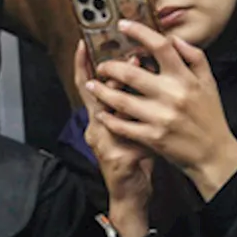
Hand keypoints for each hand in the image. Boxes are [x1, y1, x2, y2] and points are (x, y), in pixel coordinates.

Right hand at [74, 41, 154, 216]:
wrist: (131, 195)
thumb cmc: (133, 157)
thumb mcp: (129, 125)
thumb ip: (130, 101)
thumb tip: (141, 69)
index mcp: (99, 117)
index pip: (87, 85)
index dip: (83, 64)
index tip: (85, 41)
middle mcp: (95, 127)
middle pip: (92, 94)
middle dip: (107, 70)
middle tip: (125, 54)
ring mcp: (104, 143)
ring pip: (108, 111)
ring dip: (122, 90)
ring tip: (137, 70)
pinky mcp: (117, 158)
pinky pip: (127, 134)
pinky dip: (139, 119)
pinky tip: (152, 110)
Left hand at [85, 22, 236, 200]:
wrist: (214, 154)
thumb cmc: (210, 117)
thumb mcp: (209, 83)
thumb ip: (194, 57)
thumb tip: (174, 39)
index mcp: (185, 78)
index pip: (160, 47)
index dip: (139, 32)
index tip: (123, 25)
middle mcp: (172, 95)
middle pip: (132, 72)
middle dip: (110, 67)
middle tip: (102, 65)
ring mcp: (160, 117)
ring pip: (121, 100)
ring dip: (102, 91)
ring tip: (92, 86)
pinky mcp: (153, 138)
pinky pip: (123, 125)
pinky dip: (109, 118)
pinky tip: (101, 113)